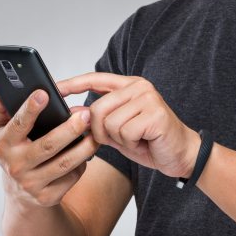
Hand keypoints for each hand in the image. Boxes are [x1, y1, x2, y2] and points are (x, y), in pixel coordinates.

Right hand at [0, 86, 98, 207]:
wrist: (21, 195)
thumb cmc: (16, 154)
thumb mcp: (4, 133)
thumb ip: (2, 109)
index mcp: (3, 145)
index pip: (17, 125)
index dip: (30, 109)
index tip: (43, 93)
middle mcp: (16, 166)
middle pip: (48, 145)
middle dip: (70, 129)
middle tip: (86, 115)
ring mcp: (32, 184)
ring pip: (65, 163)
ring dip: (84, 147)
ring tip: (95, 133)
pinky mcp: (48, 197)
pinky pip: (71, 177)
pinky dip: (82, 164)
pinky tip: (88, 153)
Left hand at [57, 73, 201, 177]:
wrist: (181, 156)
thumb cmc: (150, 142)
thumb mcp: (118, 131)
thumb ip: (97, 121)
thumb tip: (72, 112)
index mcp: (130, 86)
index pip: (95, 79)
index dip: (73, 84)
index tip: (54, 89)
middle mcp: (139, 87)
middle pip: (97, 108)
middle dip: (102, 132)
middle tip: (120, 140)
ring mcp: (148, 98)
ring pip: (110, 122)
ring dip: (119, 140)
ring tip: (136, 140)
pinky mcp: (156, 113)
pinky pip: (125, 132)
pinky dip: (131, 144)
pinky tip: (145, 142)